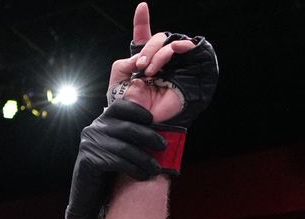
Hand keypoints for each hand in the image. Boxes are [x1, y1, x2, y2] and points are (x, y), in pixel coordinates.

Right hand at [64, 100, 165, 218]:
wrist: (88, 198)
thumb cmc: (108, 173)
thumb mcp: (121, 150)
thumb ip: (133, 139)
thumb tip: (163, 137)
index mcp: (101, 122)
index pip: (120, 106)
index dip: (137, 111)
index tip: (152, 121)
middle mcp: (93, 129)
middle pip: (127, 127)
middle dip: (149, 137)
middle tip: (163, 147)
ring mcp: (89, 144)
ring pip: (125, 147)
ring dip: (144, 159)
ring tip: (156, 169)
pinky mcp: (88, 160)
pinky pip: (117, 162)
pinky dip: (134, 169)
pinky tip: (143, 175)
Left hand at [108, 3, 217, 126]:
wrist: (141, 120)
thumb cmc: (129, 104)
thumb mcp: (118, 80)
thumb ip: (123, 62)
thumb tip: (141, 56)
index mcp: (142, 60)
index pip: (143, 37)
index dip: (142, 21)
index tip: (142, 7)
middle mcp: (158, 60)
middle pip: (156, 38)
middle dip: (148, 49)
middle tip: (142, 67)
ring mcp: (173, 64)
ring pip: (169, 42)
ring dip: (158, 53)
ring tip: (151, 71)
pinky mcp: (186, 69)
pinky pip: (185, 47)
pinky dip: (177, 47)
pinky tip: (175, 52)